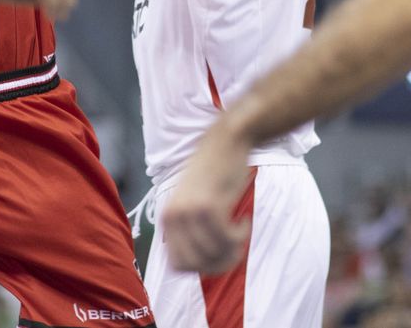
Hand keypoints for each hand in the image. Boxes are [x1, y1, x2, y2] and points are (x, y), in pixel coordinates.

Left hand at [159, 124, 248, 273]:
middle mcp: (173, 217)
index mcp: (166, 219)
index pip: (178, 266)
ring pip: (214, 254)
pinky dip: (240, 235)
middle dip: (220, 264)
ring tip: (240, 232)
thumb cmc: (213, 174)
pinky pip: (227, 238)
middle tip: (235, 248)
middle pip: (197, 265)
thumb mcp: (192, 203)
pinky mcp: (209, 205)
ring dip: (233, 250)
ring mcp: (189, 211)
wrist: (226, 142)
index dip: (201, 268)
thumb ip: (190, 232)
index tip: (218, 256)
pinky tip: (244, 221)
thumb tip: (201, 268)